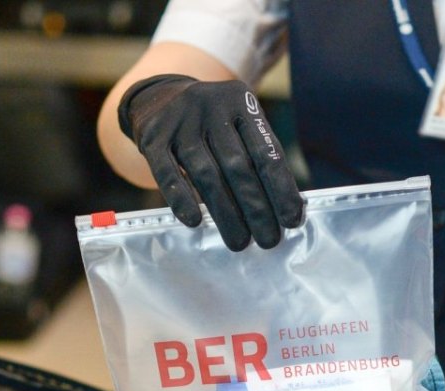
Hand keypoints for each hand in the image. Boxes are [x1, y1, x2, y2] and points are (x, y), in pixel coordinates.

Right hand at [118, 74, 304, 250]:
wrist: (160, 94)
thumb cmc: (212, 122)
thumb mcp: (238, 123)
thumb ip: (258, 156)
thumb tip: (284, 207)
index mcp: (241, 104)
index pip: (266, 153)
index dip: (281, 190)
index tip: (292, 221)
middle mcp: (211, 108)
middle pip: (238, 166)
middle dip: (256, 209)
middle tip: (268, 240)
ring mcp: (180, 121)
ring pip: (206, 174)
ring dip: (225, 213)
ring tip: (239, 242)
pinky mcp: (153, 137)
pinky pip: (168, 173)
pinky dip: (182, 199)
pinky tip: (194, 222)